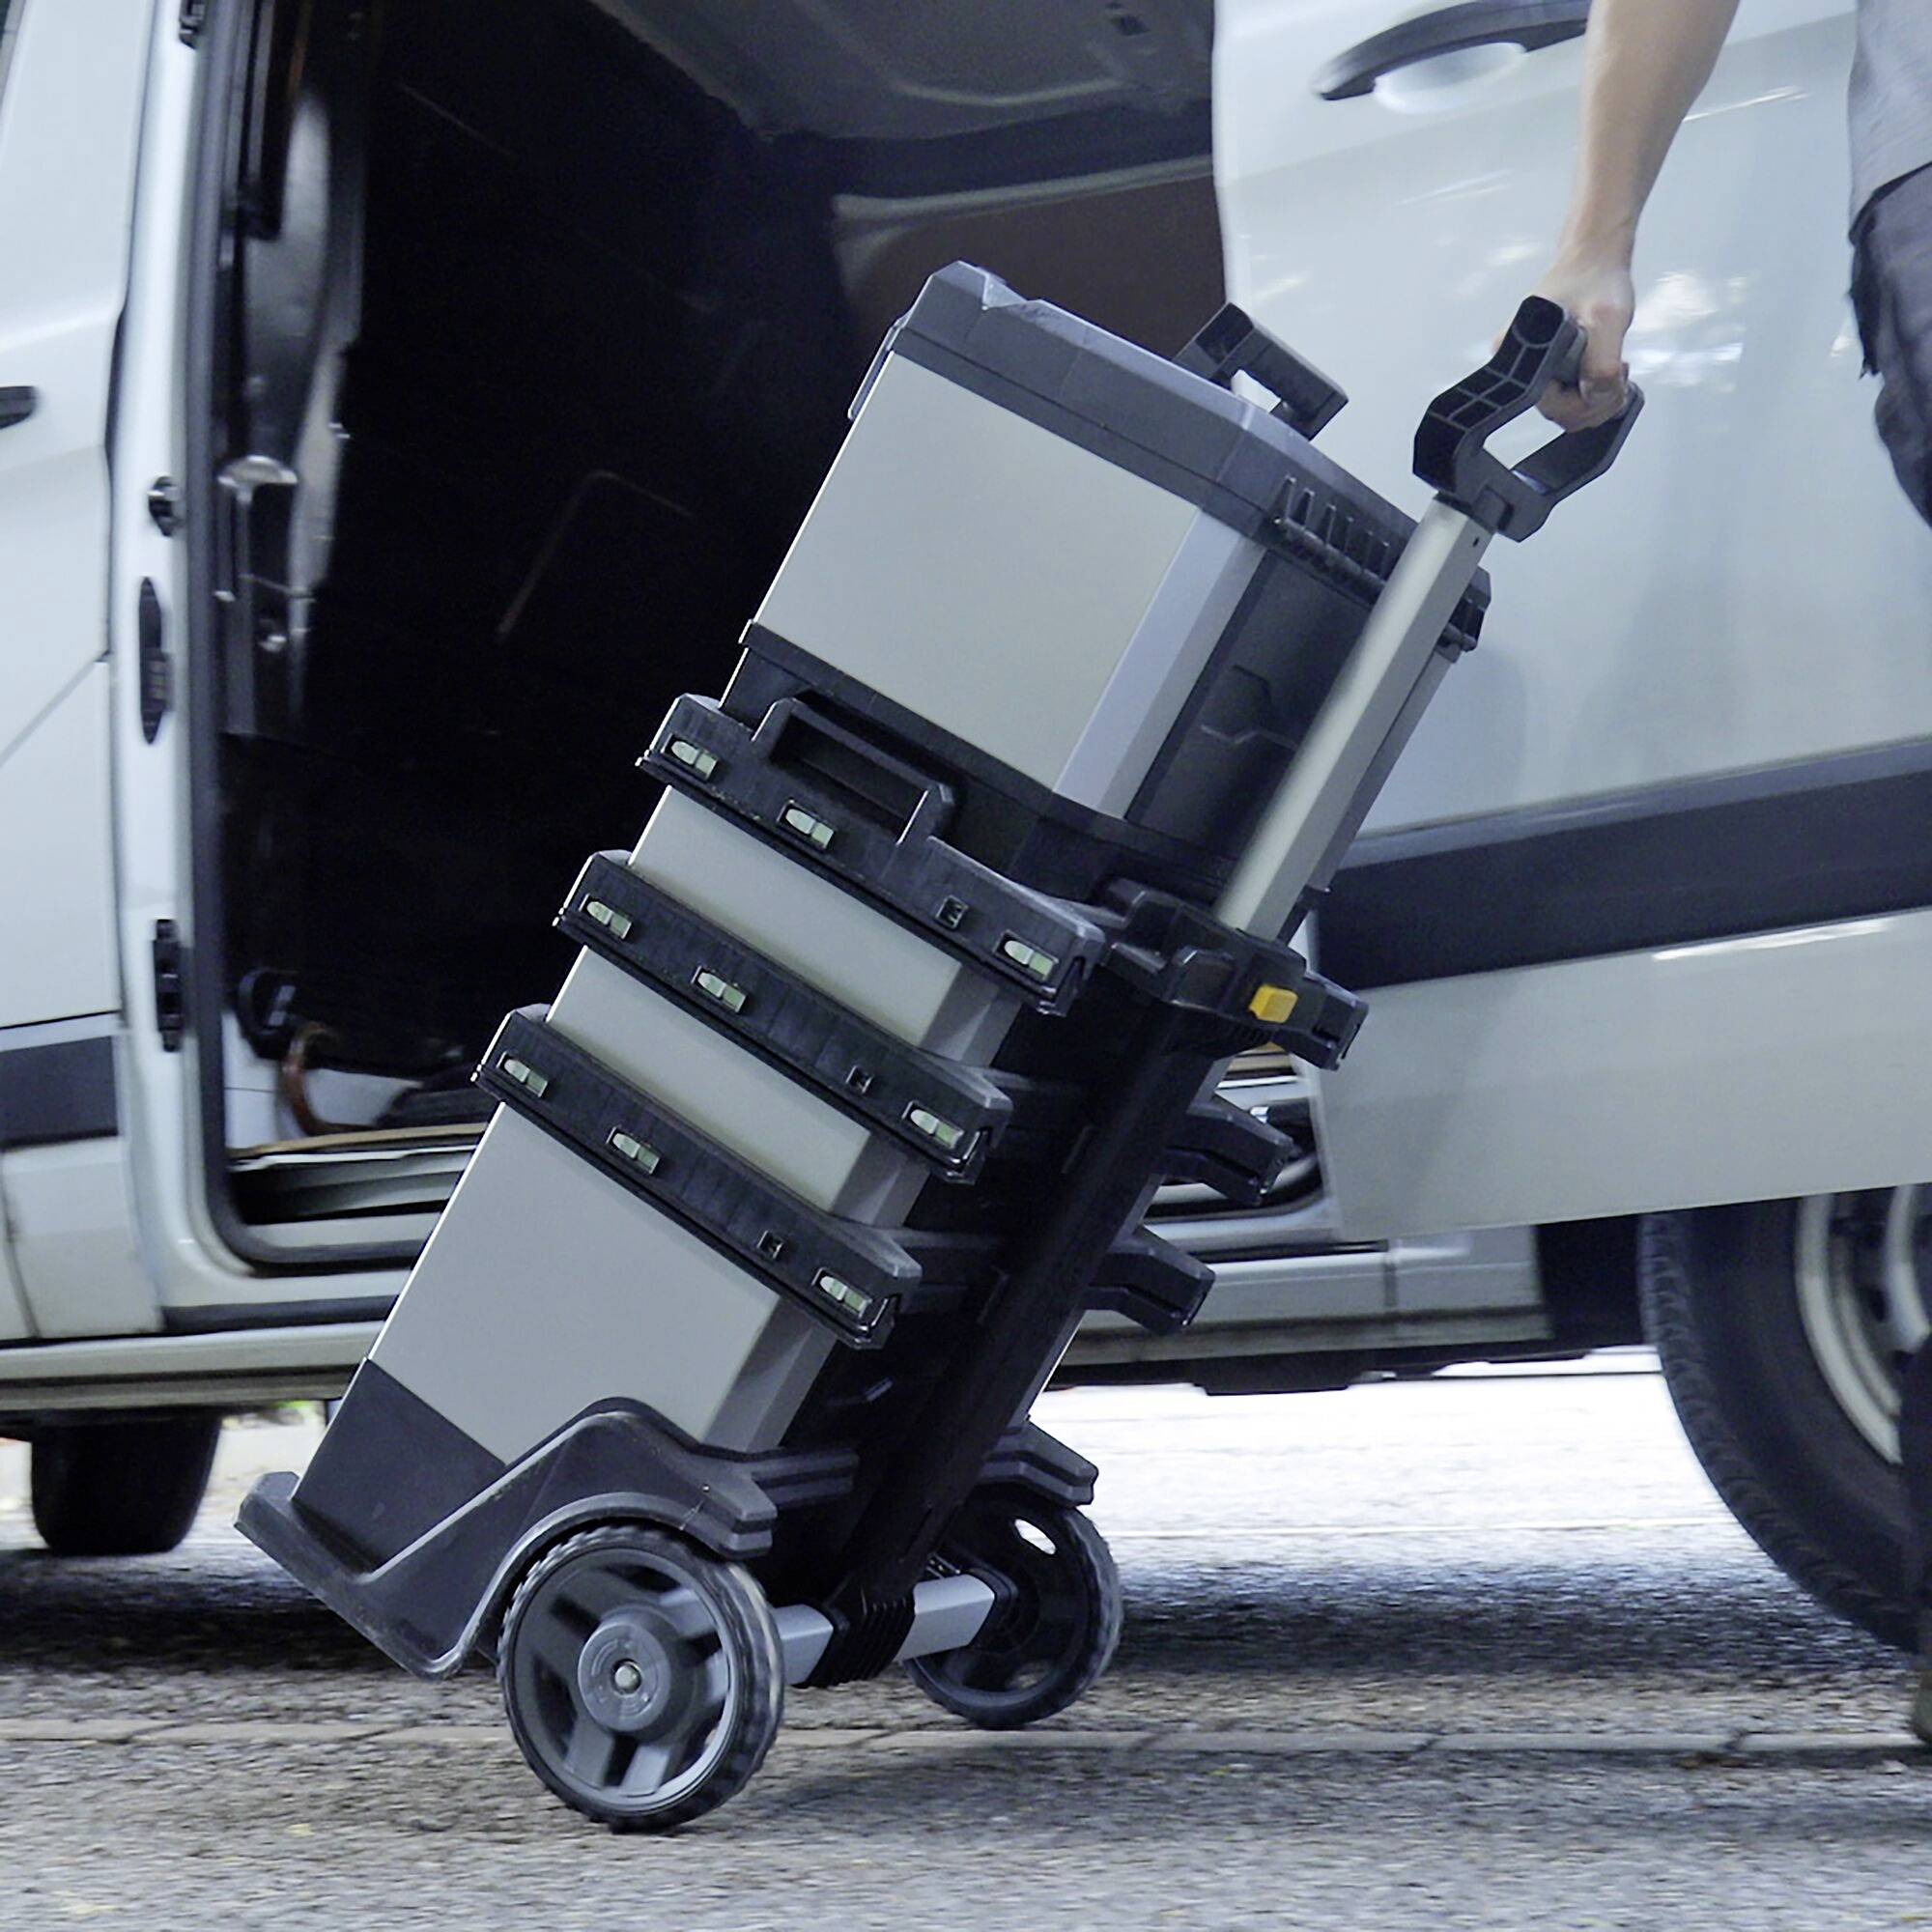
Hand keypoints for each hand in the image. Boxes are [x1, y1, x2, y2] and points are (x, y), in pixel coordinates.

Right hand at [1525, 253, 1633, 428]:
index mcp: (1519, 356)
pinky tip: (1609, 372)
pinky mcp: (1549, 369)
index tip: (1611, 378)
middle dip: (1598, 400)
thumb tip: (1597, 397)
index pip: (1552, 406)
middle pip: (1561, 413)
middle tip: (1620, 374)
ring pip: (1569, 410)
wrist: (1595, 258)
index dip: (1587, 400)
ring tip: (1617, 369)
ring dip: (1600, 398)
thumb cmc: (1595, 278)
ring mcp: (1535, 370)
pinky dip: (1596, 392)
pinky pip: (1572, 399)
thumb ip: (1602, 365)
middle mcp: (1520, 367)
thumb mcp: (1608, 319)